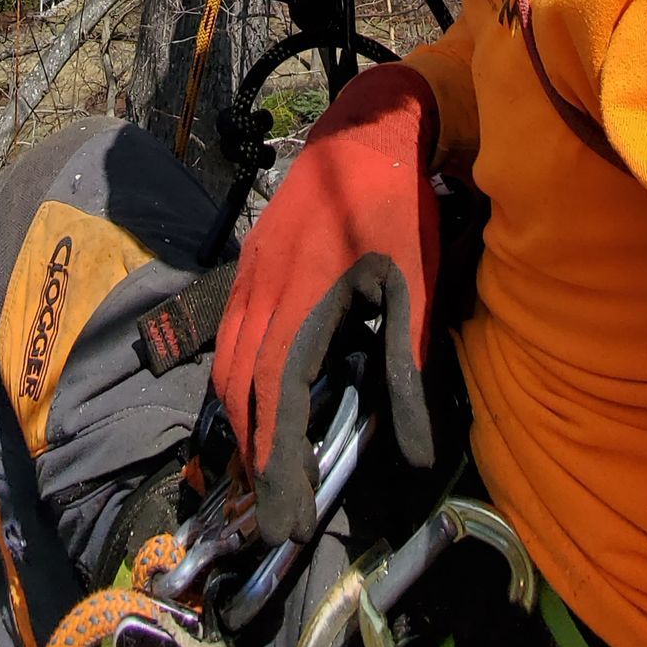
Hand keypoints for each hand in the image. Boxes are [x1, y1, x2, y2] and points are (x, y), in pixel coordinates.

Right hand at [212, 61, 439, 543]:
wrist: (366, 126)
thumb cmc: (398, 205)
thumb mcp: (414, 287)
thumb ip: (409, 371)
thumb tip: (417, 456)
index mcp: (301, 297)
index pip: (276, 397)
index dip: (277, 463)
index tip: (286, 519)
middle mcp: (260, 288)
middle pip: (241, 389)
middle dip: (255, 457)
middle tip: (277, 515)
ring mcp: (248, 272)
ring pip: (228, 363)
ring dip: (244, 422)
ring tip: (268, 473)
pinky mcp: (249, 262)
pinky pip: (232, 334)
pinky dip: (241, 382)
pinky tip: (261, 404)